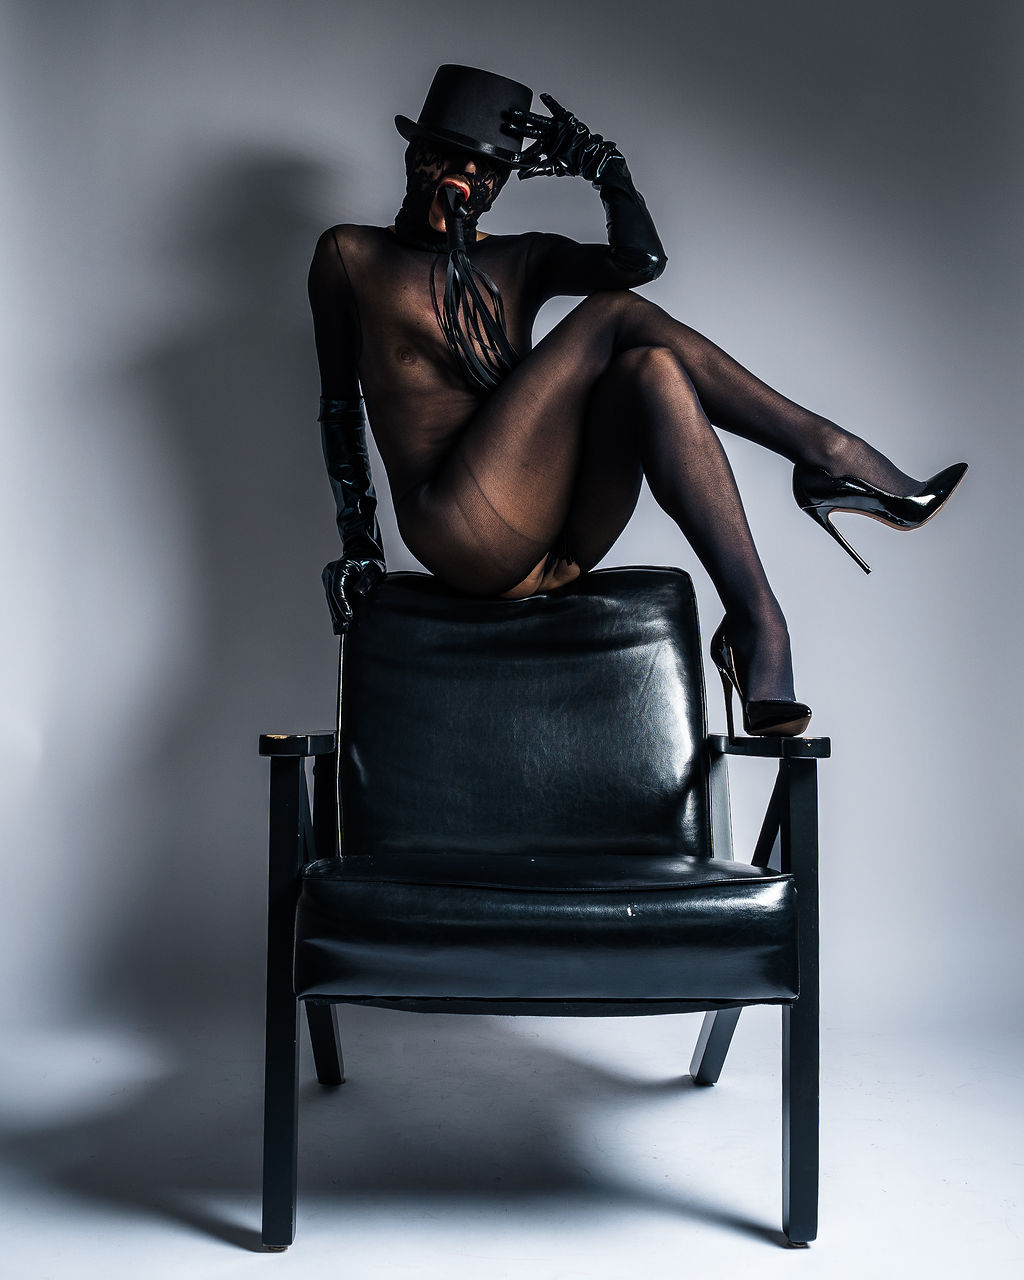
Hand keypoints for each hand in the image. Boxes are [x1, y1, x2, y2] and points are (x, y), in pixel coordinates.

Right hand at [321, 556, 384, 634]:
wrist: (363, 552)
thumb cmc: (370, 561)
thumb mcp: (373, 569)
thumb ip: (366, 581)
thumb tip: (358, 595)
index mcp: (340, 568)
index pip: (338, 590)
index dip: (343, 605)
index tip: (348, 617)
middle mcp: (330, 573)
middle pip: (333, 598)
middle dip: (339, 614)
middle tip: (345, 628)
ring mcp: (329, 579)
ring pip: (331, 600)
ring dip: (336, 615)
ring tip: (341, 629)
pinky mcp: (330, 584)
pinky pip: (333, 600)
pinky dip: (336, 611)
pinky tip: (339, 623)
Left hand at [508, 93, 622, 182]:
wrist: (589, 158)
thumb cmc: (573, 163)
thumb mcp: (553, 168)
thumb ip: (537, 169)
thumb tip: (520, 176)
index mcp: (544, 147)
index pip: (529, 149)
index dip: (519, 151)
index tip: (506, 152)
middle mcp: (548, 136)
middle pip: (529, 131)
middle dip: (517, 129)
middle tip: (504, 126)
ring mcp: (555, 127)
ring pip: (538, 121)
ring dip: (526, 116)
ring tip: (514, 112)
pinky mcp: (565, 121)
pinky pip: (557, 110)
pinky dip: (551, 104)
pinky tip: (543, 97)